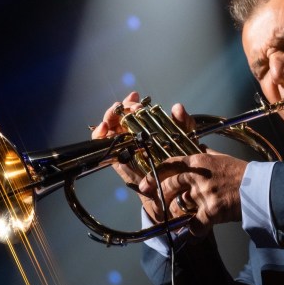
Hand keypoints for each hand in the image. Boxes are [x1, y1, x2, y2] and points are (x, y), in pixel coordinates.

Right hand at [91, 92, 197, 219]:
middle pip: (120, 115)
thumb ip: (184, 122)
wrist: (170, 187)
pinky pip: (101, 143)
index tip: (136, 97)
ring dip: (111, 115)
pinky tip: (104, 127)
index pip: (134, 111)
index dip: (132, 102)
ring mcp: (122, 145)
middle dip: (125, 107)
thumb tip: (177, 107)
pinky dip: (98, 133)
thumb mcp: (185, 138)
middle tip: (134, 108)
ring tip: (117, 111)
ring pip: (109, 125)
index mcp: (146, 127)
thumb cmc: (178, 162)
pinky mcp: (115, 157)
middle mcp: (132, 135)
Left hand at [138, 151, 247, 236]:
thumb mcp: (221, 158)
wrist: (260, 188)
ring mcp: (203, 194)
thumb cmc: (242, 173)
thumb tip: (198, 148)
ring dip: (180, 213)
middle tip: (157, 204)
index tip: (144, 185)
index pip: (169, 165)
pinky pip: (194, 225)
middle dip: (160, 195)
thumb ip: (206, 154)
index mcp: (198, 162)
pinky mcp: (210, 211)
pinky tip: (194, 235)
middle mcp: (197, 176)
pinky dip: (193, 232)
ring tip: (180, 218)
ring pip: (181, 205)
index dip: (154, 175)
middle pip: (169, 185)